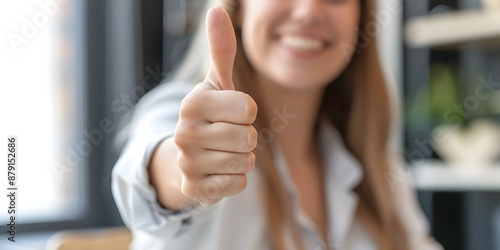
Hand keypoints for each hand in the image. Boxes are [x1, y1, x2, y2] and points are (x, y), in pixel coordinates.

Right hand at [173, 7, 257, 206]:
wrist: (189, 154)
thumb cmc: (211, 114)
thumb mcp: (217, 82)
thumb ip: (222, 49)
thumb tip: (217, 10)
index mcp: (192, 103)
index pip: (248, 109)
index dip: (247, 112)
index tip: (231, 113)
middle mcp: (184, 133)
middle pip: (249, 138)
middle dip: (246, 137)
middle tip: (228, 134)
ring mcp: (187, 163)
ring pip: (245, 162)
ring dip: (242, 158)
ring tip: (223, 151)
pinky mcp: (195, 189)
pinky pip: (237, 184)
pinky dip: (235, 179)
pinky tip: (218, 171)